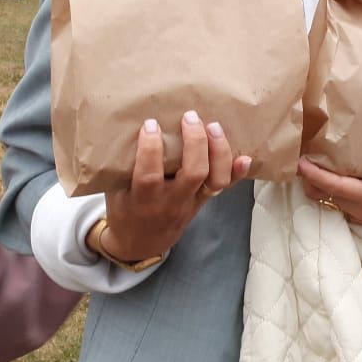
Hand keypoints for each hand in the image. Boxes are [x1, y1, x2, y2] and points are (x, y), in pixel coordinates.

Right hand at [101, 112, 249, 261]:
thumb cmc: (125, 210)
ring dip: (219, 151)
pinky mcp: (205, 202)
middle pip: (194, 172)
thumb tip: (133, 128)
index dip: (151, 148)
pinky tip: (245, 157)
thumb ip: (126, 168)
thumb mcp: (116, 192)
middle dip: (196, 142)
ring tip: (213, 126)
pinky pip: (226, 188)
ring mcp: (192, 202)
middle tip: (190, 117)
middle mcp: (172, 202)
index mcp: (143, 200)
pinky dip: (238, 173)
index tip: (151, 124)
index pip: (149, 175)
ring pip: (216, 179)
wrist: (140, 244)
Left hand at [296, 154, 361, 244]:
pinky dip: (326, 187)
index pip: (334, 186)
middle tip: (300, 151)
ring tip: (311, 158)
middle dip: (306, 176)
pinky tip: (331, 171)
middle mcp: (361, 207)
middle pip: (321, 193)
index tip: (299, 159)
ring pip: (326, 198)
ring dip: (315, 181)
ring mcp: (360, 213)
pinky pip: (335, 200)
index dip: (314, 173)